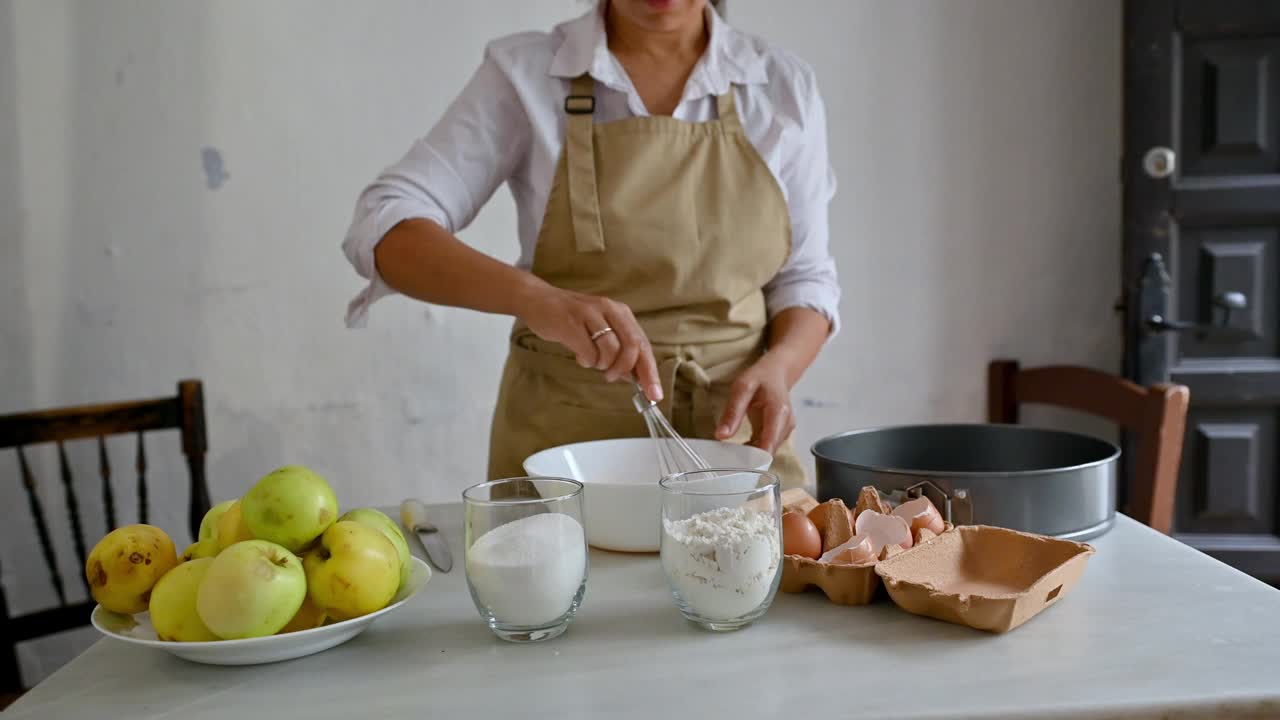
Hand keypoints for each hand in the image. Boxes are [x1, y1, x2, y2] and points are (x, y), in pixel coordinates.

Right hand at [516, 283, 662, 400]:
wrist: (538, 300)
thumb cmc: (572, 319)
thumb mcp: (600, 330)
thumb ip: (618, 349)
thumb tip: (634, 376)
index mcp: (621, 313)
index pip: (643, 345)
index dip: (650, 372)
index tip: (654, 395)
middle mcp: (610, 310)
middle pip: (632, 346)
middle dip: (626, 369)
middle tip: (612, 377)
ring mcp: (591, 314)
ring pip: (611, 350)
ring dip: (603, 365)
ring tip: (592, 362)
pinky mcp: (572, 322)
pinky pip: (589, 352)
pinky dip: (587, 361)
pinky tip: (580, 357)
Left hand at [715, 355, 795, 453]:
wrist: (777, 372)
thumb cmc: (760, 378)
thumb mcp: (741, 388)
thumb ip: (732, 412)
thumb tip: (721, 436)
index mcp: (778, 412)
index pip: (769, 444)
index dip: (754, 459)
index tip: (736, 466)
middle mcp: (786, 424)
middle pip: (769, 451)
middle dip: (750, 459)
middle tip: (729, 461)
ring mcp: (785, 430)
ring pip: (768, 451)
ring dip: (752, 455)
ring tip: (733, 454)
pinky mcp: (781, 433)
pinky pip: (767, 447)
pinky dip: (755, 450)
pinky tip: (741, 448)